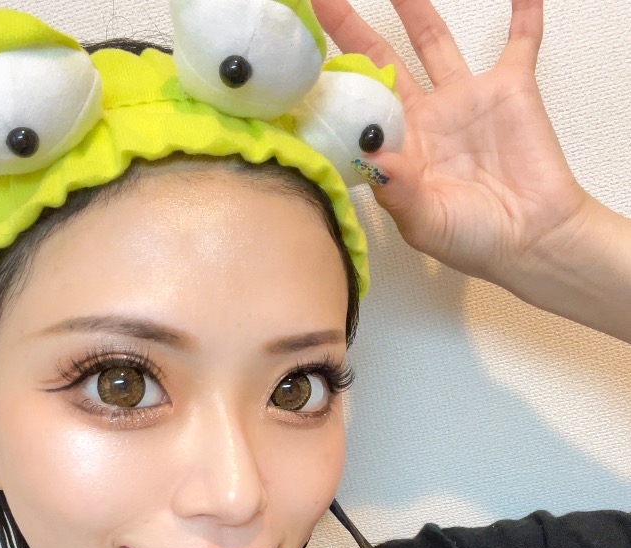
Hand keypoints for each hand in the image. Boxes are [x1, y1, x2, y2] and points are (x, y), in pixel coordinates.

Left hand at [312, 0, 589, 292]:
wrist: (532, 241)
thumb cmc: (474, 241)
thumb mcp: (427, 223)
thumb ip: (399, 191)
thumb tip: (374, 156)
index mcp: (399, 149)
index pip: (356, 107)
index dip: (331, 84)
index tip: (299, 62)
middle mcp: (426, 119)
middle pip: (382, 61)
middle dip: (352, 29)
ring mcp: (465, 100)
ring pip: (433, 41)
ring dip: (414, 9)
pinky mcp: (509, 89)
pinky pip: (520, 40)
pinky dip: (523, 11)